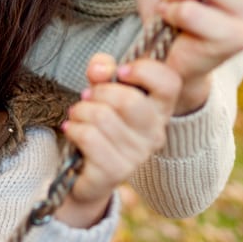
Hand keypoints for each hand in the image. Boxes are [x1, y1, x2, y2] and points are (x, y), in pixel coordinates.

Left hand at [55, 53, 175, 227]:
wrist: (88, 172)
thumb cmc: (101, 123)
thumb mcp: (103, 88)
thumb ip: (103, 69)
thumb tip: (99, 70)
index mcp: (159, 109)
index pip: (169, 82)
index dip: (144, 69)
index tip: (121, 72)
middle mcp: (155, 133)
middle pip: (129, 100)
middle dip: (99, 92)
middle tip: (88, 97)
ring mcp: (137, 155)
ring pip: (102, 117)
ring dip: (80, 111)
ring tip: (78, 116)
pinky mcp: (115, 172)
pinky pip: (88, 137)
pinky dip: (73, 129)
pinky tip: (73, 131)